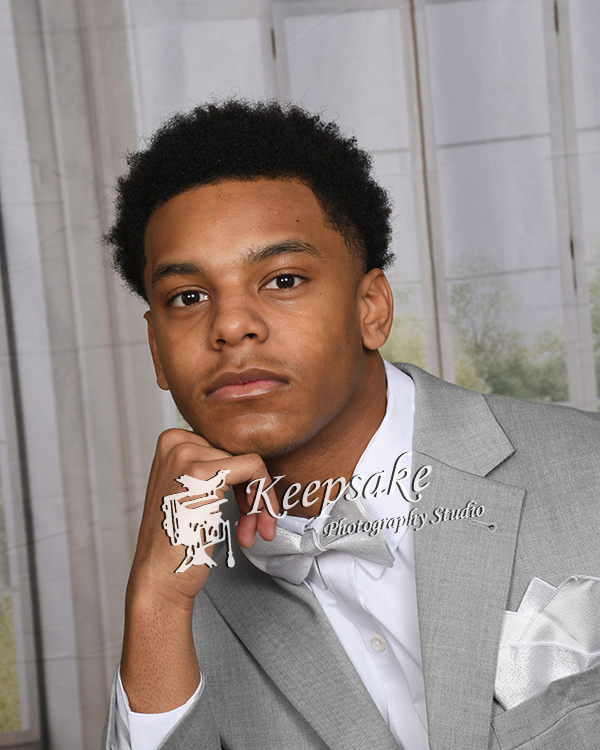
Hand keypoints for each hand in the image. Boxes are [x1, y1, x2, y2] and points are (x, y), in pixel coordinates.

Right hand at [121, 428, 278, 711]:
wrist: (159, 579)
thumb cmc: (179, 541)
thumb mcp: (192, 491)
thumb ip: (215, 467)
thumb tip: (255, 456)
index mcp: (173, 441)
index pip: (229, 448)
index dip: (244, 481)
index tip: (245, 511)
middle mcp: (177, 441)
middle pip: (240, 455)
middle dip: (252, 493)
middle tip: (252, 526)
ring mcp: (186, 453)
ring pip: (251, 463)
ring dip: (258, 503)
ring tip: (251, 531)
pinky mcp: (201, 471)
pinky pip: (255, 467)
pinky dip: (263, 499)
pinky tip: (252, 529)